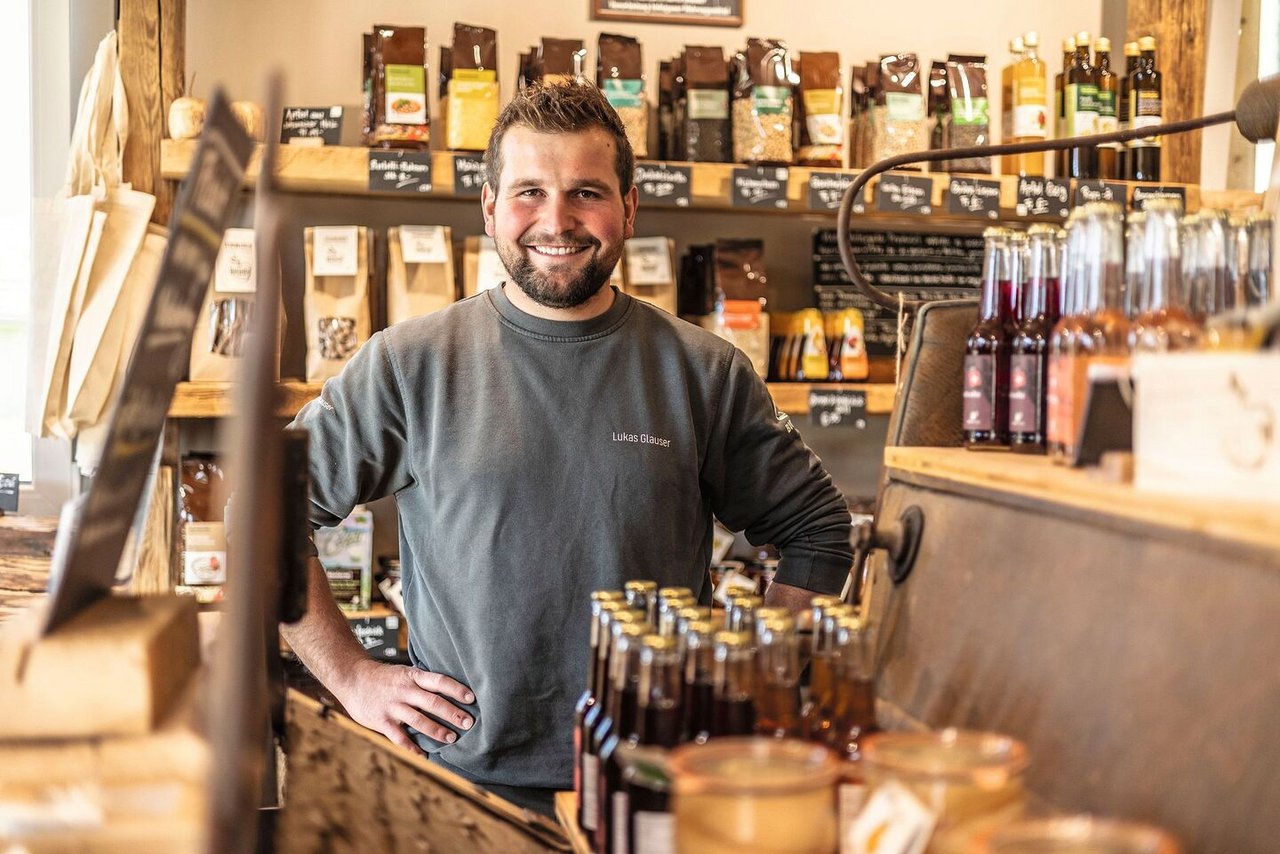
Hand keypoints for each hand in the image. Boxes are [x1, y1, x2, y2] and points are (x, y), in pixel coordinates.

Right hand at [336, 658, 474, 753]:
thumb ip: (423, 682)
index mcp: (412, 677)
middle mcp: (404, 691)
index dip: (456, 689)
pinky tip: (424, 756)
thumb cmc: (384, 677)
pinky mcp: (381, 721)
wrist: (352, 678)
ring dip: (436, 730)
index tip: (471, 698)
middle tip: (469, 723)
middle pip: (432, 702)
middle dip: (452, 713)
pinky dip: (412, 748)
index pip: (438, 681)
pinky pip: (399, 737)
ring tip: (452, 738)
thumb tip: (451, 690)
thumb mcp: (405, 672)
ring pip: (418, 720)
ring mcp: (392, 706)